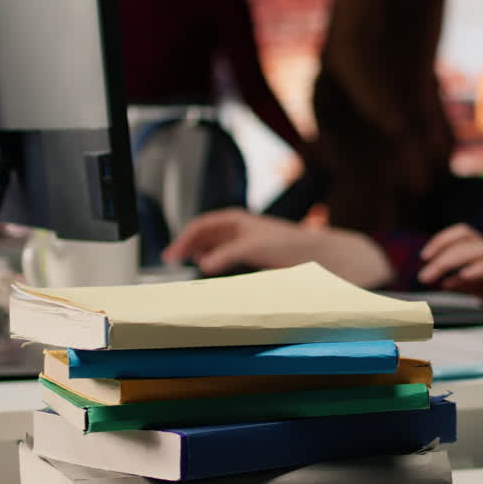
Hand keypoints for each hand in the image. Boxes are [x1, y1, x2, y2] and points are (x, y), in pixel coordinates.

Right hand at [162, 208, 302, 275]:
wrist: (311, 252)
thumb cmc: (286, 243)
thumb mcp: (251, 248)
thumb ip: (226, 255)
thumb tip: (204, 264)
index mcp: (234, 219)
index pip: (200, 226)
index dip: (183, 239)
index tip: (172, 254)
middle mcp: (236, 226)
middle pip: (203, 234)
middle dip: (186, 245)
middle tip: (171, 259)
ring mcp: (242, 238)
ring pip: (211, 243)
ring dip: (197, 251)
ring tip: (183, 261)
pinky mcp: (249, 251)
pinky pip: (222, 252)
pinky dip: (211, 257)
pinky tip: (207, 264)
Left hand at [418, 224, 482, 317]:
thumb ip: (465, 284)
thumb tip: (442, 282)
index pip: (461, 234)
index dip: (441, 240)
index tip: (424, 257)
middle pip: (464, 237)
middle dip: (439, 252)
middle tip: (423, 272)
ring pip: (475, 248)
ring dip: (449, 261)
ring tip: (432, 276)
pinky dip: (476, 269)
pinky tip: (462, 277)